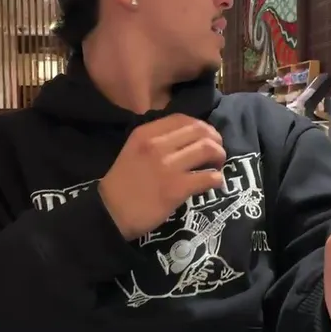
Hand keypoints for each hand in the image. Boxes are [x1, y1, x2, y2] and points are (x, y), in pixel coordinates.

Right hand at [99, 114, 225, 239]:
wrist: (111, 213)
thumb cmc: (122, 184)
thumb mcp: (133, 150)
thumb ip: (155, 139)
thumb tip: (186, 138)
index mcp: (145, 133)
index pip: (182, 118)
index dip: (200, 126)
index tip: (205, 136)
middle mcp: (157, 145)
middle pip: (200, 130)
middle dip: (215, 139)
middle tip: (216, 152)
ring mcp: (168, 167)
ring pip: (208, 149)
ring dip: (219, 156)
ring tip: (217, 165)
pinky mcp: (176, 188)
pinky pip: (209, 177)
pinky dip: (217, 179)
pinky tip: (214, 183)